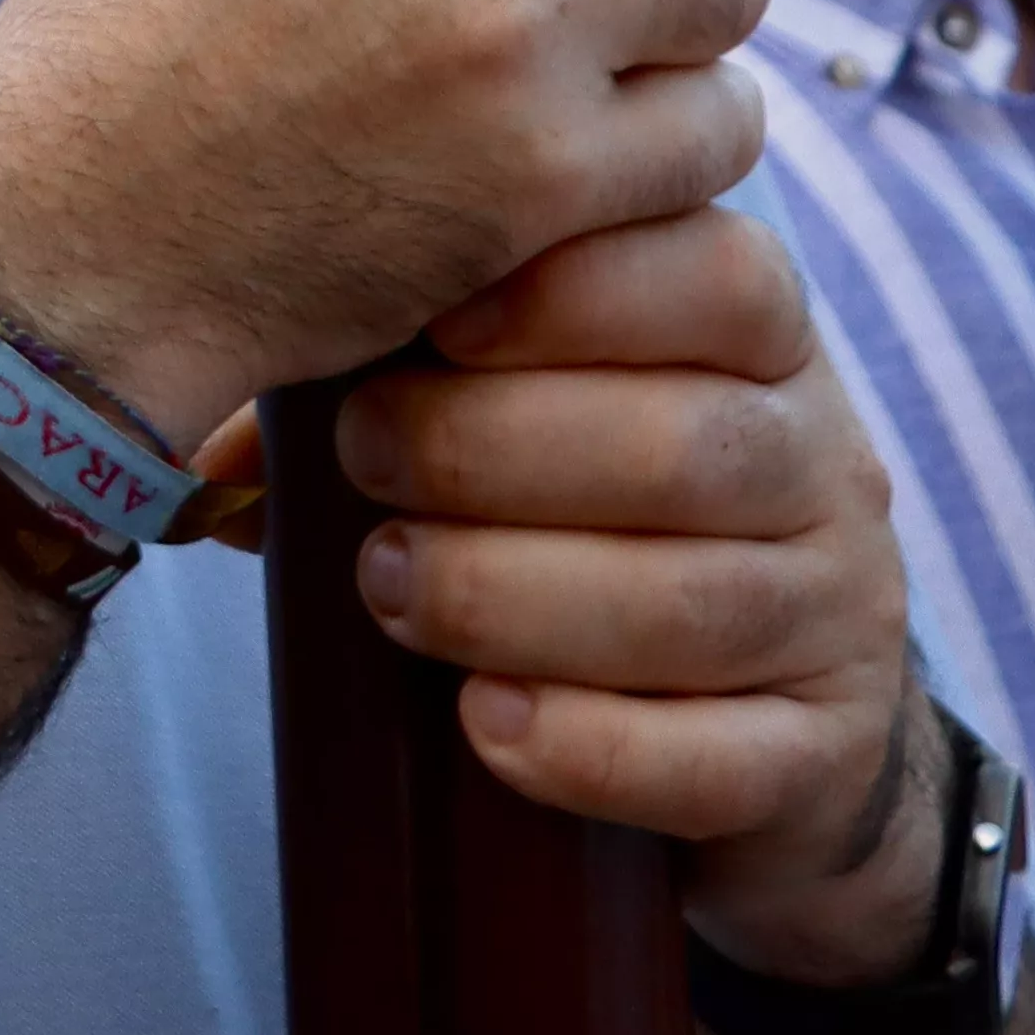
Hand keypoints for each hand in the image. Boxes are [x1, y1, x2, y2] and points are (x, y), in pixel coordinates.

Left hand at [330, 209, 936, 983]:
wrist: (753, 732)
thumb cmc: (584, 521)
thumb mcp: (516, 416)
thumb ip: (393, 377)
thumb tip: (194, 423)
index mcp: (752, 343)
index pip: (718, 276)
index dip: (573, 293)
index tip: (436, 321)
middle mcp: (820, 462)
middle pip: (691, 446)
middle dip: (498, 453)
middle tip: (365, 464)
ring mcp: (840, 614)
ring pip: (702, 605)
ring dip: (521, 597)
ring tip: (391, 588)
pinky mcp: (824, 759)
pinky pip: (727, 758)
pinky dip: (597, 747)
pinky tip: (489, 725)